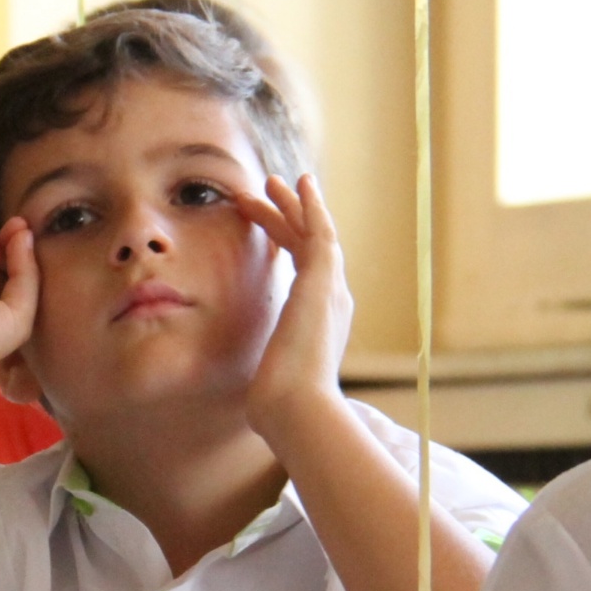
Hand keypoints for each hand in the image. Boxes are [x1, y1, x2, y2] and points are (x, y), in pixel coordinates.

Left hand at [237, 174, 353, 444]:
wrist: (297, 408)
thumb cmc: (280, 407)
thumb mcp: (271, 384)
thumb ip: (270, 379)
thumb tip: (257, 401)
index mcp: (322, 324)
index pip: (309, 275)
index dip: (293, 247)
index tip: (276, 228)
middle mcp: (334, 303)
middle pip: (314, 249)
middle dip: (292, 219)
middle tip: (273, 192)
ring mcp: (332, 290)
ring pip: (316, 234)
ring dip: (295, 205)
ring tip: (271, 181)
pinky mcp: (323, 280)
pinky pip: (319, 232)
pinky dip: (311, 206)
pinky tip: (298, 184)